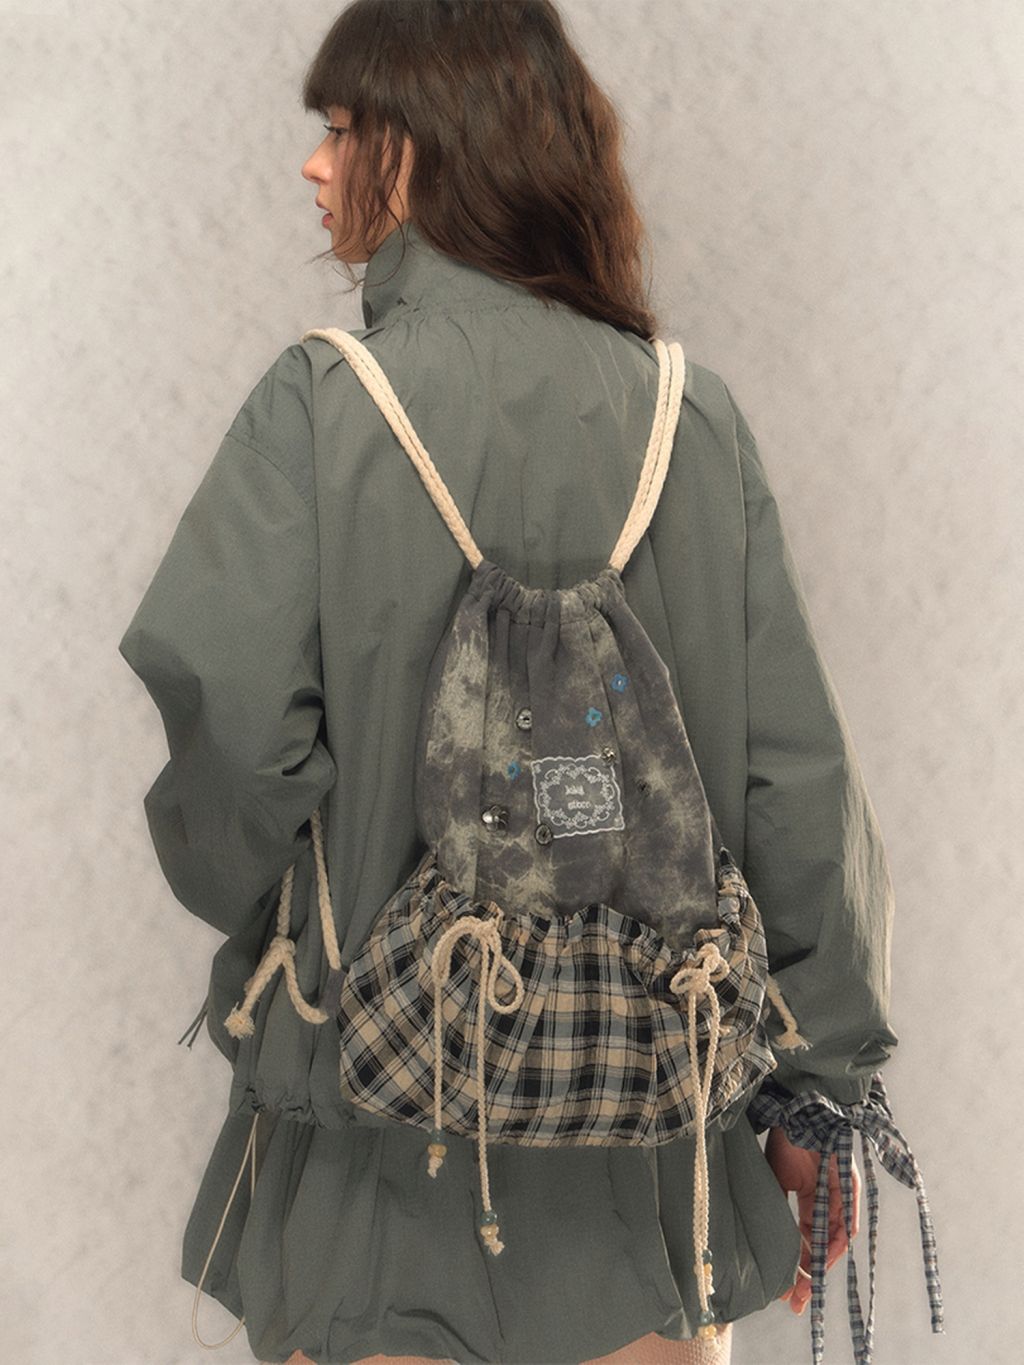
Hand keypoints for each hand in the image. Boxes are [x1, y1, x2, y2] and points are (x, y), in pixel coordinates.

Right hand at [763, 1125, 860, 1314]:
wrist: (793, 1108)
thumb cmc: (782, 1138)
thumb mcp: (773, 1180)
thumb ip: (775, 1210)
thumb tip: (766, 1246)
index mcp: (807, 1196)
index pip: (804, 1239)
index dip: (795, 1266)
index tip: (784, 1293)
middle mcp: (827, 1199)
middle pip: (821, 1245)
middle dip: (808, 1274)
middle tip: (794, 1300)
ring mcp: (839, 1193)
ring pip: (834, 1239)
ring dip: (821, 1264)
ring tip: (805, 1286)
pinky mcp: (849, 1185)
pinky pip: (845, 1221)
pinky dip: (835, 1242)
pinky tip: (823, 1258)